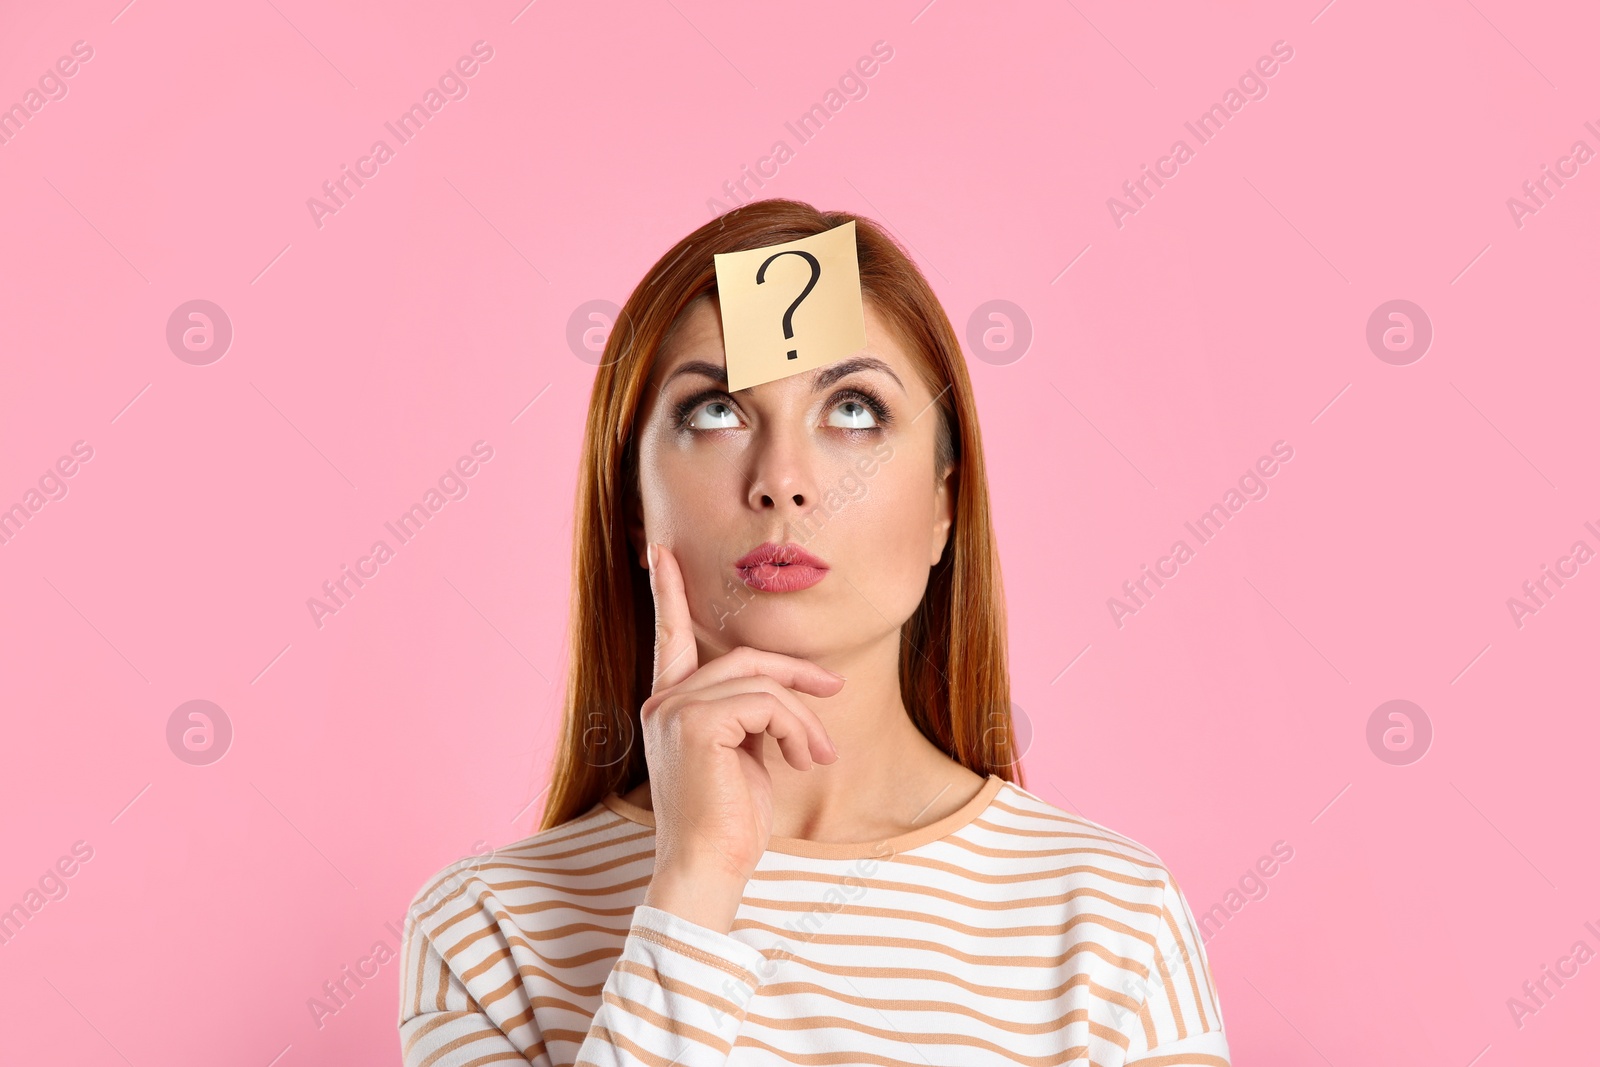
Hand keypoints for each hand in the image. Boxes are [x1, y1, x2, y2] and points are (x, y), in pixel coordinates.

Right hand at [637, 541, 842, 933]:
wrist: (707, 868)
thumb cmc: (729, 823)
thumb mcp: (742, 757)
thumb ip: (748, 716)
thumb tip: (788, 693)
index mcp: (669, 705)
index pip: (669, 637)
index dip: (669, 593)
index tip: (662, 553)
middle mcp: (664, 701)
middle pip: (744, 658)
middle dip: (797, 674)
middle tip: (835, 692)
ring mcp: (675, 709)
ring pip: (762, 683)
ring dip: (804, 719)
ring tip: (818, 757)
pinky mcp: (696, 723)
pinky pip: (767, 703)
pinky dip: (797, 729)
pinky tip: (802, 762)